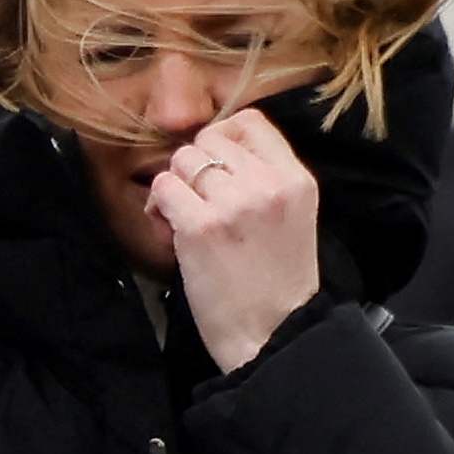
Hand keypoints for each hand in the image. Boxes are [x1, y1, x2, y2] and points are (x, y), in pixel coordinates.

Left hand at [149, 106, 320, 369]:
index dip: (221, 136)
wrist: (274, 331)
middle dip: (193, 165)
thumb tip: (214, 153)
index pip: (251, 122)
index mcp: (296, 177)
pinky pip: (163, 189)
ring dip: (174, 185)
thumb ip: (265, 180)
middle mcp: (267, 183)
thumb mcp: (292, 216)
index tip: (212, 164)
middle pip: (209, 140)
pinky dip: (157, 205)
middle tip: (194, 198)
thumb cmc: (276, 282)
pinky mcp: (200, 227)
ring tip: (181, 215)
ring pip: (182, 161)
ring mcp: (233, 203)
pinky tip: (167, 227)